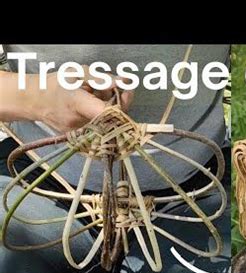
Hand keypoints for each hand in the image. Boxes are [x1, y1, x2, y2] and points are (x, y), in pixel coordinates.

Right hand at [0, 66, 133, 132]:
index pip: (109, 113)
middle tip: (111, 88)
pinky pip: (99, 128)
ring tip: (96, 95)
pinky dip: (101, 116)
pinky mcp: (80, 139)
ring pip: (107, 123)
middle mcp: (79, 123)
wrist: (32, 101)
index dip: (123, 104)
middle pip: (112, 118)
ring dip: (108, 109)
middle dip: (117, 103)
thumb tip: (123, 82)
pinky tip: (91, 106)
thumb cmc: (53, 84)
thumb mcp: (76, 73)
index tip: (126, 92)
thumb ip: (101, 78)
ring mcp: (80, 133)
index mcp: (77, 104)